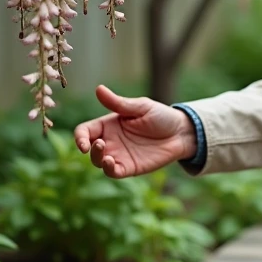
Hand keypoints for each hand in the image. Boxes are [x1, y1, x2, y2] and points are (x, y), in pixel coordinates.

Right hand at [74, 85, 198, 178]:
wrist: (181, 133)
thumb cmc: (161, 116)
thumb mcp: (140, 107)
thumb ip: (118, 103)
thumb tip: (98, 89)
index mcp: (109, 124)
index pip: (85, 131)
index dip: (79, 137)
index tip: (83, 143)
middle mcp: (111, 140)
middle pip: (88, 148)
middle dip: (88, 148)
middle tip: (99, 144)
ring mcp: (119, 155)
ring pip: (98, 162)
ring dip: (97, 159)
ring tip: (106, 155)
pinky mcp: (130, 167)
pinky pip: (113, 172)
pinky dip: (109, 170)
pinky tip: (111, 164)